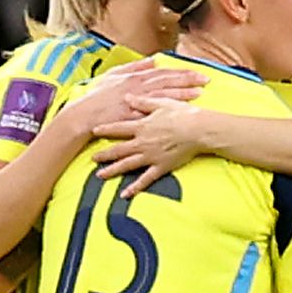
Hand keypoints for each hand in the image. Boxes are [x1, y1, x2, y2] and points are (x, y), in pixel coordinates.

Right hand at [75, 59, 203, 129]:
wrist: (84, 116)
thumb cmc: (97, 97)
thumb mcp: (113, 76)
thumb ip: (134, 67)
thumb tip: (153, 60)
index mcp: (134, 77)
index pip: (163, 73)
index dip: (182, 73)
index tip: (198, 73)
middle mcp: (138, 87)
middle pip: (167, 81)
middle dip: (188, 80)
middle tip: (206, 80)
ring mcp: (136, 101)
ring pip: (164, 95)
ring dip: (182, 93)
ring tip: (199, 93)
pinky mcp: (134, 115)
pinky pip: (154, 111)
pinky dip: (167, 109)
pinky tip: (180, 110)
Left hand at [89, 90, 213, 190]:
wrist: (199, 130)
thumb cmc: (183, 114)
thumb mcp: (162, 103)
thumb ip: (142, 102)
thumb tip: (127, 98)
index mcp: (142, 126)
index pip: (118, 128)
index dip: (105, 129)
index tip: (93, 131)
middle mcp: (142, 143)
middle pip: (118, 149)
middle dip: (104, 154)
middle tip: (92, 158)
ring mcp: (150, 156)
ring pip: (127, 165)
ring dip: (112, 170)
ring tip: (100, 175)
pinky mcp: (161, 167)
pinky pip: (145, 180)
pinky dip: (135, 187)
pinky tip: (125, 194)